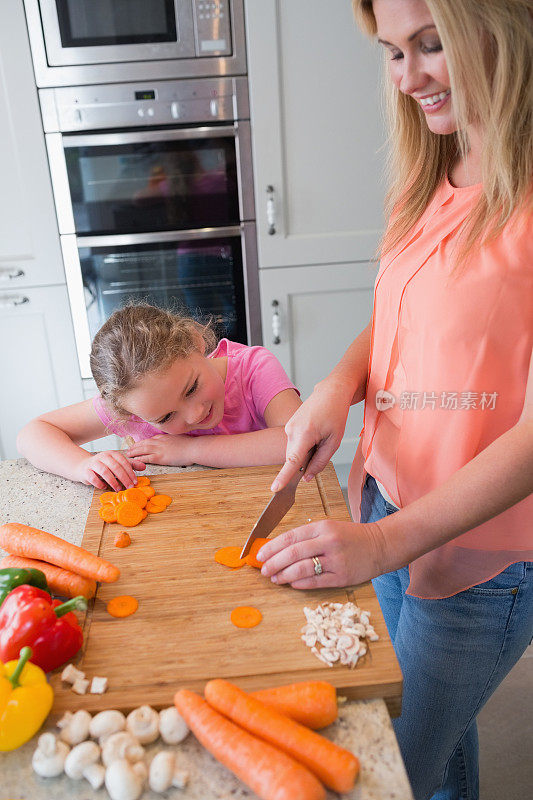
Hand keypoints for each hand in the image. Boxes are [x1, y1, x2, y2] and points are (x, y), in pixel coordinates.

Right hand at [75, 450, 141, 490]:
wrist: (83, 466)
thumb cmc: (103, 466)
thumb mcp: (117, 464)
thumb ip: (130, 465)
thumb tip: (144, 467)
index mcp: (112, 454)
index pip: (124, 462)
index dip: (130, 472)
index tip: (135, 482)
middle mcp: (103, 456)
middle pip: (116, 467)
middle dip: (124, 478)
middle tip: (129, 487)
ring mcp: (94, 463)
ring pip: (105, 471)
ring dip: (113, 481)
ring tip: (118, 489)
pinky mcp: (86, 470)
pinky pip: (93, 477)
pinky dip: (100, 483)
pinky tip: (105, 487)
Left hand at [125, 434, 195, 466]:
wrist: (194, 448)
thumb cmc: (190, 444)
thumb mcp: (179, 439)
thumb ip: (172, 440)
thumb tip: (172, 443)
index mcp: (164, 437)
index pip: (151, 439)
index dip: (143, 442)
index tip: (138, 444)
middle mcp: (160, 442)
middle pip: (144, 443)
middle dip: (135, 446)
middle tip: (129, 449)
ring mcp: (159, 449)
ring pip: (143, 449)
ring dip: (134, 451)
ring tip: (128, 454)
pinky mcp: (160, 457)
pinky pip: (147, 458)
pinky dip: (140, 459)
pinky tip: (134, 460)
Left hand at [257, 519, 386, 588]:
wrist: (380, 545)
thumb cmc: (351, 537)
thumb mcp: (328, 528)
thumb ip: (306, 537)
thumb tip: (278, 549)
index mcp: (322, 527)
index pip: (290, 537)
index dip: (271, 547)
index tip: (260, 555)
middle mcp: (328, 542)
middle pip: (293, 553)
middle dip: (274, 563)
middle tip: (263, 570)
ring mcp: (336, 560)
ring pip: (302, 569)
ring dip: (284, 575)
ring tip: (275, 578)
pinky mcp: (342, 576)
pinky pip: (315, 581)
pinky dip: (300, 583)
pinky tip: (291, 583)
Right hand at [271, 378, 351, 491]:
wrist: (330, 393)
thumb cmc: (335, 414)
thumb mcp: (334, 441)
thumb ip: (320, 462)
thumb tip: (307, 477)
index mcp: (305, 434)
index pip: (292, 461)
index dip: (284, 477)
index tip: (275, 489)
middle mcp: (292, 431)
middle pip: (295, 459)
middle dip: (307, 460)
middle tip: (322, 443)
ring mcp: (288, 428)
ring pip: (294, 452)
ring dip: (306, 451)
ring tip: (319, 435)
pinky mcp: (288, 426)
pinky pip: (294, 444)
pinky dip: (304, 445)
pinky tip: (314, 432)